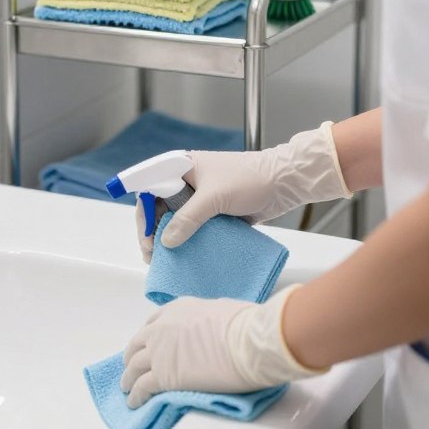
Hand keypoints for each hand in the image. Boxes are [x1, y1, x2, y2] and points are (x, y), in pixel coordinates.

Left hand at [121, 287, 323, 408]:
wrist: (247, 342)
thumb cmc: (245, 324)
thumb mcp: (222, 309)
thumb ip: (208, 318)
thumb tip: (214, 325)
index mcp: (177, 309)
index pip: (153, 323)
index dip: (148, 337)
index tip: (147, 346)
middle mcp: (162, 327)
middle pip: (138, 344)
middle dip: (133, 356)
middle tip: (132, 367)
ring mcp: (159, 352)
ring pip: (134, 367)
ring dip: (129, 378)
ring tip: (127, 388)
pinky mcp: (163, 377)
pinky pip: (142, 388)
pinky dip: (136, 396)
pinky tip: (134, 403)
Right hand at [159, 123, 350, 249]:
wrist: (284, 182)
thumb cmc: (248, 179)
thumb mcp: (213, 197)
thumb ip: (187, 218)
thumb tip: (166, 242)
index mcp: (180, 167)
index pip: (149, 188)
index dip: (144, 214)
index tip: (147, 238)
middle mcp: (186, 182)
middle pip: (159, 207)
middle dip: (154, 231)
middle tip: (154, 255)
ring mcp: (201, 199)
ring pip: (177, 220)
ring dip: (170, 240)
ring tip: (166, 261)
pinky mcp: (214, 213)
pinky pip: (195, 229)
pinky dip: (189, 242)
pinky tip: (185, 257)